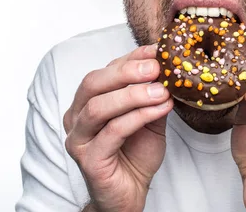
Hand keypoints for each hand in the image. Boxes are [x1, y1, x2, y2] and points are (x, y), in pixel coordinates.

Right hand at [63, 44, 172, 211]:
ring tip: (161, 90)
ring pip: (99, 106)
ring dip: (133, 94)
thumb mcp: (148, 116)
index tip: (157, 50)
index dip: (131, 58)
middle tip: (156, 67)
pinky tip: (160, 109)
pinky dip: (138, 117)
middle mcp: (76, 117)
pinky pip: (112, 131)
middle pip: (93, 84)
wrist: (129, 194)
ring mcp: (79, 139)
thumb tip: (169, 67)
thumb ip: (153, 94)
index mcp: (87, 102)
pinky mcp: (89, 159)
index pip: (105, 71)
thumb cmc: (135, 154)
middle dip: (126, 71)